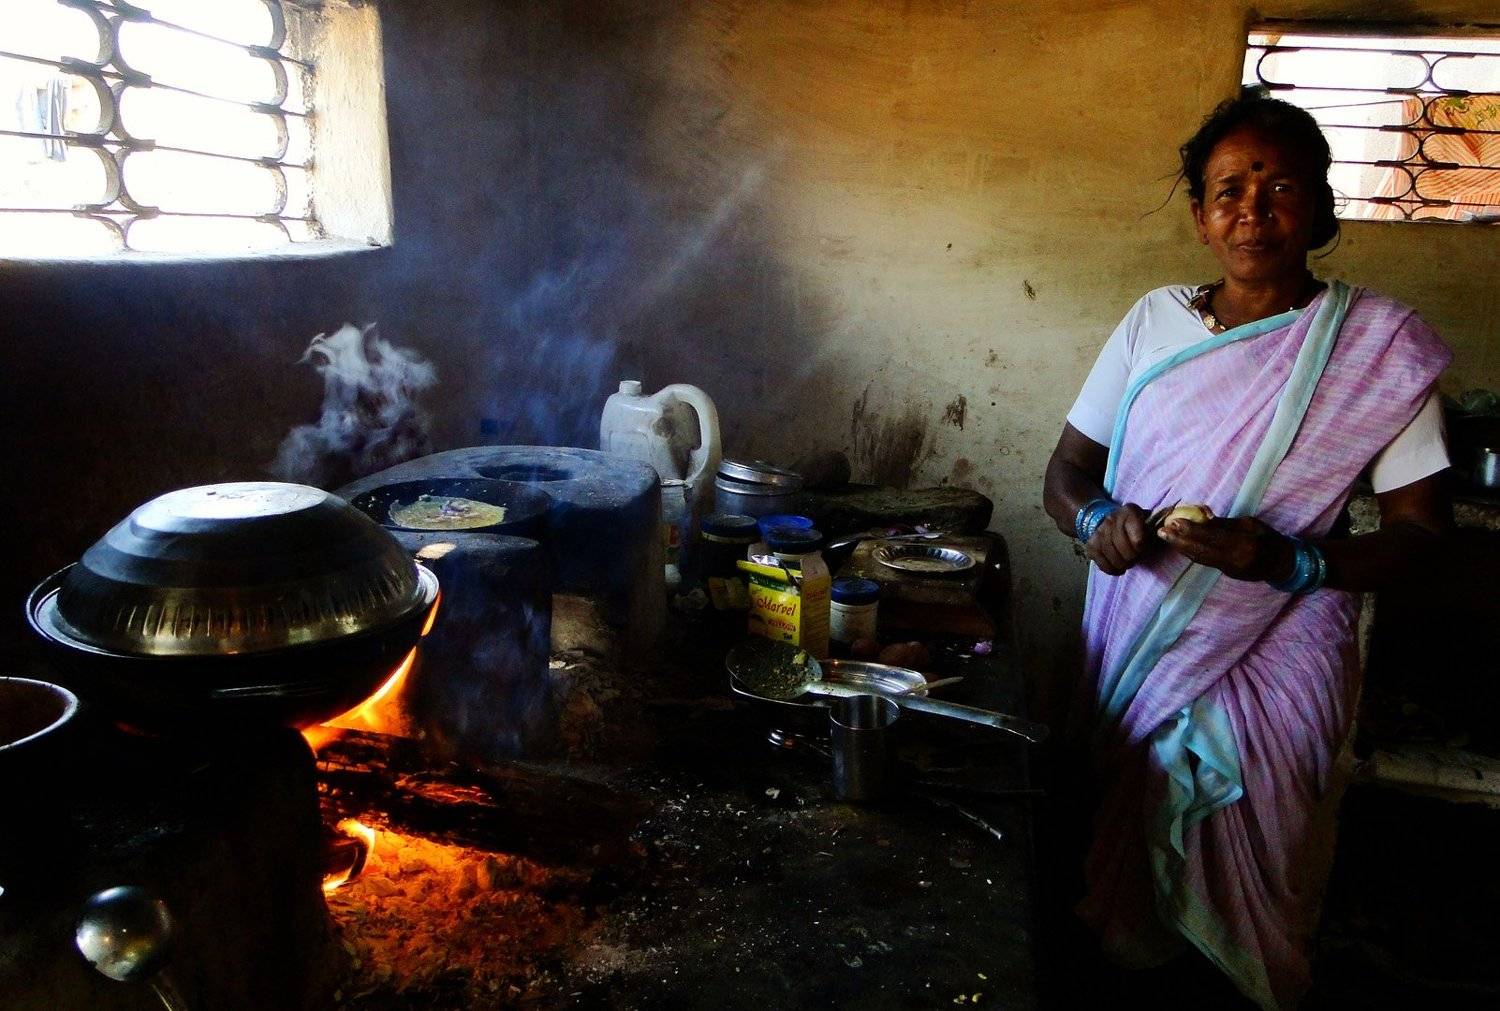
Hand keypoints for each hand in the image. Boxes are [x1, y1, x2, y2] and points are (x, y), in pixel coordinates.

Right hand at [1084, 503, 1151, 574]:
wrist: (1109, 521)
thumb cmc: (1135, 525)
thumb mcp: (1148, 521)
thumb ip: (1157, 528)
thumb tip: (1165, 536)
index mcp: (1130, 511)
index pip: (1137, 537)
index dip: (1142, 547)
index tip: (1143, 548)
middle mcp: (1112, 519)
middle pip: (1124, 549)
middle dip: (1133, 557)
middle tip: (1136, 557)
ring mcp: (1099, 532)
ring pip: (1113, 557)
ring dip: (1123, 564)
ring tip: (1128, 562)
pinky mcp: (1091, 545)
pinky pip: (1102, 564)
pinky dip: (1112, 569)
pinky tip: (1119, 568)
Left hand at [1157, 515, 1295, 581]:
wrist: (1282, 562)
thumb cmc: (1267, 537)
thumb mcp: (1250, 524)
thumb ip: (1225, 524)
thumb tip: (1202, 517)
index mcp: (1243, 543)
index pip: (1211, 536)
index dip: (1191, 530)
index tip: (1174, 521)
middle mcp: (1235, 559)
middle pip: (1201, 550)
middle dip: (1179, 540)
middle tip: (1162, 531)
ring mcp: (1230, 569)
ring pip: (1200, 558)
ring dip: (1181, 547)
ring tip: (1166, 537)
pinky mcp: (1226, 573)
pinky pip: (1205, 562)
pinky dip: (1191, 553)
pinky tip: (1180, 545)